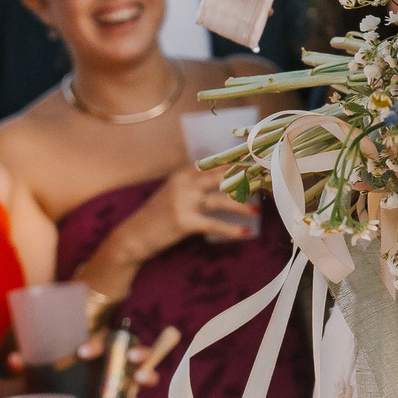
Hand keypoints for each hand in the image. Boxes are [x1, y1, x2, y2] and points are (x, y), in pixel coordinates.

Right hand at [132, 164, 259, 253]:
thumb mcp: (173, 192)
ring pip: (221, 200)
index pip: (213, 164)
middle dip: (244, 178)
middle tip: (264, 179)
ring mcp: (183, 202)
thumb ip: (194, 183)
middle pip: (220, 177)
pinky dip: (230, 229)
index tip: (255, 161)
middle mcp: (183, 184)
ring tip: (257, 210)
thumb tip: (224, 178)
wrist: (134, 236)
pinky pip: (214, 224)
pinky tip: (244, 232)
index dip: (235, 162)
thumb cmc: (157, 215)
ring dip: (241, 205)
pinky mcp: (185, 221)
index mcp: (182, 174)